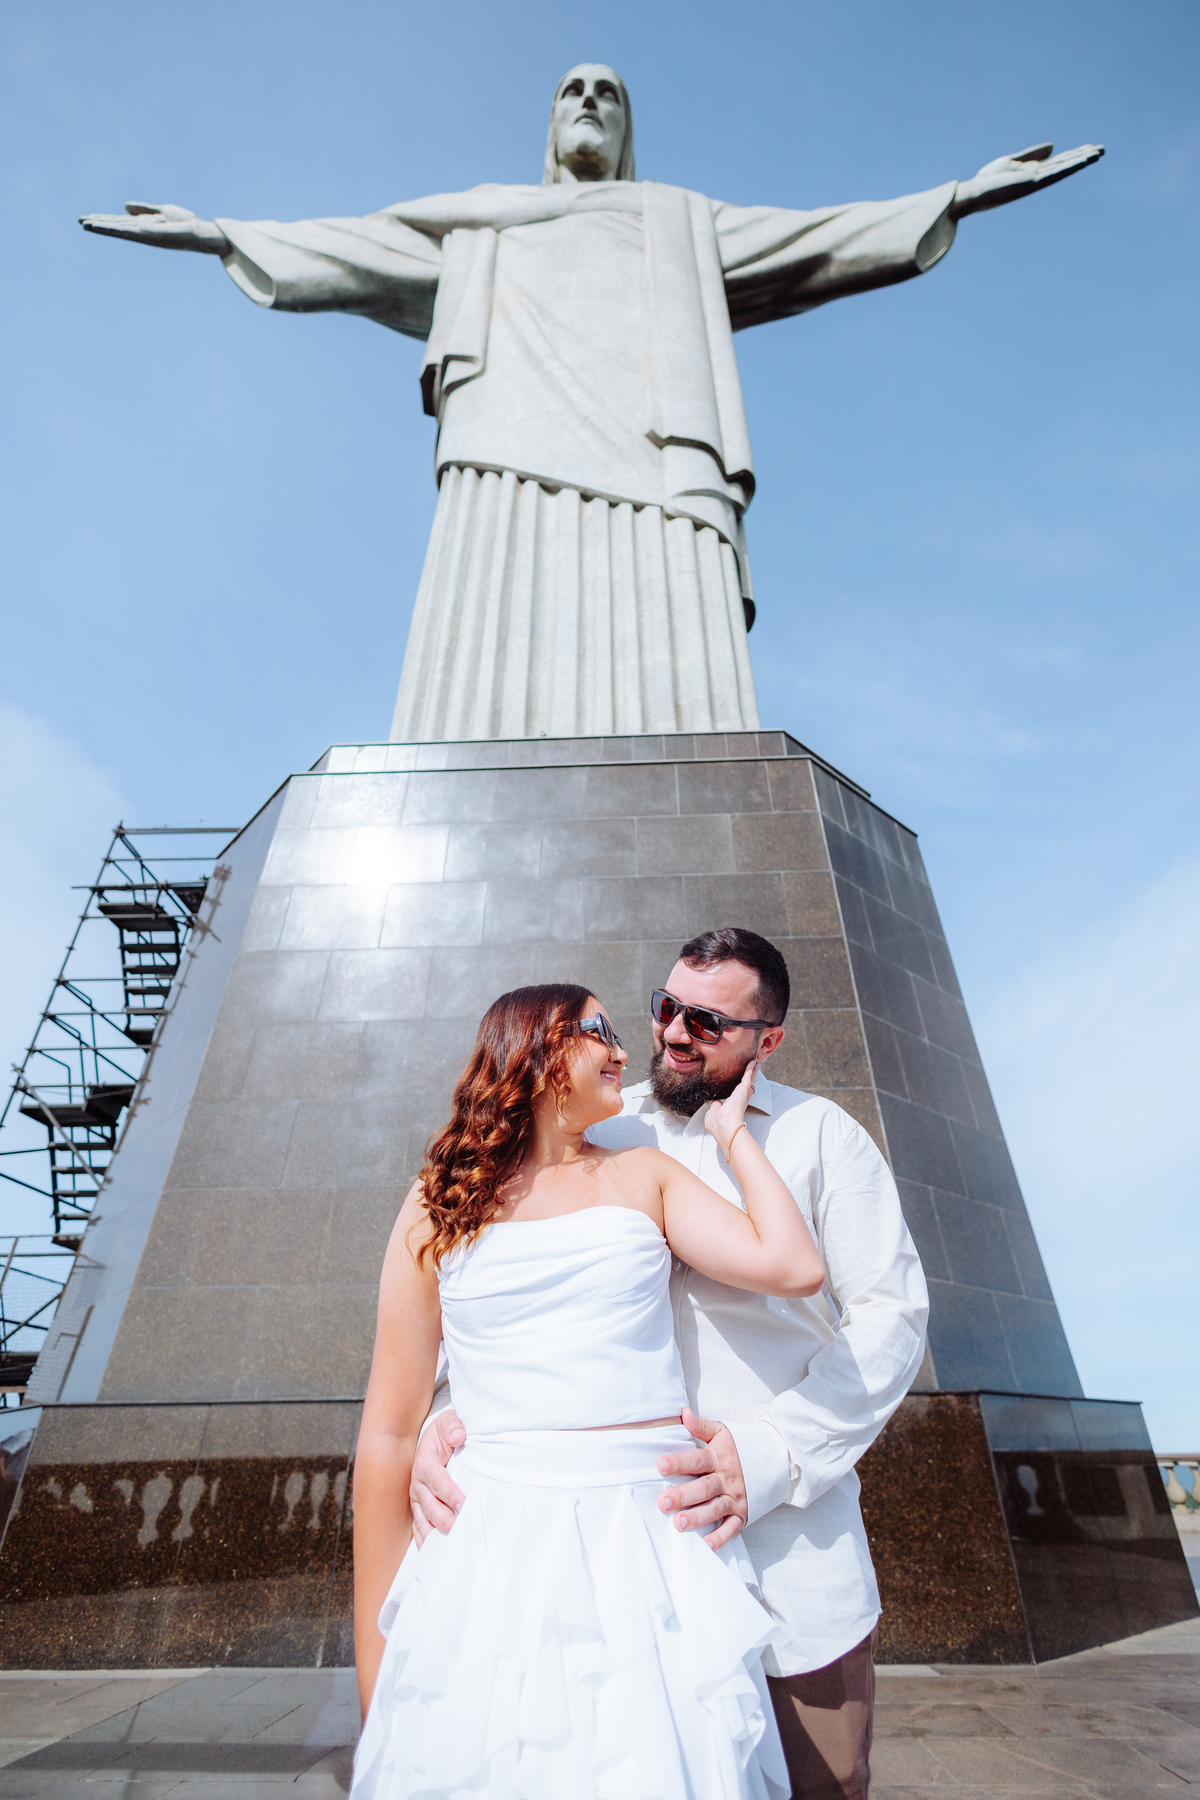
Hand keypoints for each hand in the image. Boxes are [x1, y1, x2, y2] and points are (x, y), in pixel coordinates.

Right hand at [79, 202, 229, 253]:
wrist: (201, 233)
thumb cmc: (186, 223)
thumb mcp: (163, 211)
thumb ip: (144, 209)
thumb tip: (124, 206)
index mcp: (144, 225)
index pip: (120, 221)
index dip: (104, 219)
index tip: (87, 218)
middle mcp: (142, 231)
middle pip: (116, 226)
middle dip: (99, 224)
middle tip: (80, 221)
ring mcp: (146, 234)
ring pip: (120, 230)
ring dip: (103, 227)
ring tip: (86, 224)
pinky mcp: (151, 235)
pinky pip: (131, 231)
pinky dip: (118, 229)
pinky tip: (107, 226)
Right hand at [409, 1409, 465, 1544]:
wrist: (431, 1438)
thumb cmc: (445, 1432)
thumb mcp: (449, 1423)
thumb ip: (454, 1427)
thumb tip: (459, 1436)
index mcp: (425, 1462)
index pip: (437, 1481)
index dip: (449, 1493)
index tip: (463, 1504)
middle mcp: (417, 1482)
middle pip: (429, 1505)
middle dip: (444, 1518)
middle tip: (459, 1529)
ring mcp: (416, 1497)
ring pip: (423, 1519)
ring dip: (435, 1533)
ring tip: (449, 1545)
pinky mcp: (418, 1507)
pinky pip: (418, 1527)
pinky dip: (424, 1541)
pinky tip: (432, 1553)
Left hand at [656, 1408, 747, 1550]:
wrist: (773, 1460)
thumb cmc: (738, 1447)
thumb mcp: (722, 1432)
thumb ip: (701, 1425)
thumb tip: (682, 1413)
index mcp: (719, 1458)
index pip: (697, 1460)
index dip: (679, 1462)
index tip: (660, 1465)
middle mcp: (727, 1479)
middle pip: (704, 1488)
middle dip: (683, 1495)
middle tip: (663, 1502)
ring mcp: (735, 1498)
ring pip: (715, 1509)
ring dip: (698, 1517)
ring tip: (679, 1523)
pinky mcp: (742, 1514)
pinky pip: (732, 1528)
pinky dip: (721, 1537)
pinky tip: (707, 1544)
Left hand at [703, 1058, 757, 1159]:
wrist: (724, 1125)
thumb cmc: (717, 1123)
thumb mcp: (714, 1113)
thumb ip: (716, 1107)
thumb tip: (716, 1103)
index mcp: (734, 1106)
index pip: (739, 1096)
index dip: (742, 1089)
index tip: (744, 1084)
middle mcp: (741, 1100)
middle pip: (748, 1086)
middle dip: (751, 1077)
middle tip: (754, 1069)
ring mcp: (744, 1094)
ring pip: (750, 1080)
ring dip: (753, 1071)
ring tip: (755, 1063)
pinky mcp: (744, 1089)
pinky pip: (748, 1076)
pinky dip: (750, 1069)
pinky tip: (752, 1062)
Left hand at [951, 142, 1103, 218]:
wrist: (973, 193)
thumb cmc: (988, 180)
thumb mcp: (1011, 161)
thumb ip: (1031, 155)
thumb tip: (1053, 145)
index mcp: (1034, 171)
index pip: (1059, 161)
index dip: (1075, 154)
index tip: (1091, 147)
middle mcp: (1038, 177)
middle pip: (1065, 164)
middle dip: (1083, 156)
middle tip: (1103, 149)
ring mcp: (1036, 180)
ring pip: (1063, 168)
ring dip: (1081, 161)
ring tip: (1098, 153)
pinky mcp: (1031, 182)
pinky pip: (1054, 173)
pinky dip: (1068, 167)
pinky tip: (1081, 160)